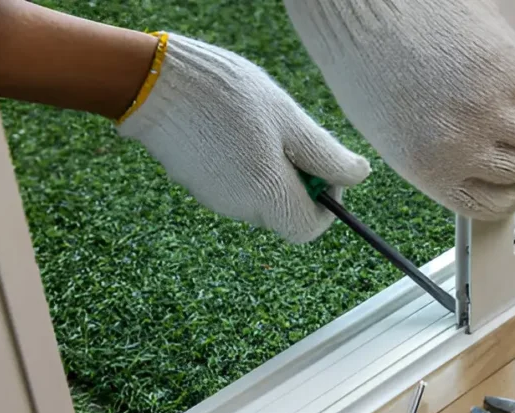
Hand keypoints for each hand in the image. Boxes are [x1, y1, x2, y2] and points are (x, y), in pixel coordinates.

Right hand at [117, 33, 369, 242]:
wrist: (154, 82)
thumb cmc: (229, 96)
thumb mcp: (290, 120)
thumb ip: (327, 155)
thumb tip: (359, 176)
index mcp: (268, 196)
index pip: (309, 228)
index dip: (327, 204)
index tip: (325, 169)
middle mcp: (241, 209)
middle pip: (286, 212)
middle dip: (299, 182)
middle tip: (291, 137)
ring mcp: (215, 200)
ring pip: (262, 197)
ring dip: (273, 169)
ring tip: (259, 126)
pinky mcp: (197, 185)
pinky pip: (236, 184)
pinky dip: (246, 164)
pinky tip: (233, 129)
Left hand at [284, 0, 514, 220]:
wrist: (368, 10)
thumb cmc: (376, 69)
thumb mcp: (401, 136)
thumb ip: (452, 166)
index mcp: (431, 171)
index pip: (490, 204)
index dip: (511, 196)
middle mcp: (462, 148)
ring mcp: (487, 108)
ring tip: (504, 90)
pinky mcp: (508, 69)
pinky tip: (503, 63)